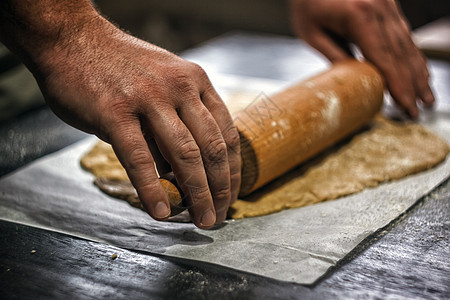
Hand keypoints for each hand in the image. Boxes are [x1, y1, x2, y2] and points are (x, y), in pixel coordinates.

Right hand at [0, 3, 240, 228]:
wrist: (73, 40)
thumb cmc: (120, 68)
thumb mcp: (165, 81)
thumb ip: (180, 118)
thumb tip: (185, 167)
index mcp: (196, 82)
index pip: (226, 134)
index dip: (232, 170)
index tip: (230, 194)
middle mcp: (180, 88)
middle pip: (212, 148)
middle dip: (220, 189)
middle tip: (219, 215)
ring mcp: (148, 99)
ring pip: (184, 156)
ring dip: (197, 194)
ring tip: (201, 219)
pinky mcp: (115, 113)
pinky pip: (140, 159)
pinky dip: (152, 190)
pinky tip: (160, 212)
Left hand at [289, 0, 434, 117]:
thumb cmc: (307, 1)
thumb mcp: (311, 33)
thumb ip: (334, 56)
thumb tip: (355, 81)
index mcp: (359, 16)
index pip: (384, 58)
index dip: (398, 85)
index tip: (406, 105)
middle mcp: (380, 8)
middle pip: (401, 53)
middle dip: (411, 84)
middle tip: (419, 109)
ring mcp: (388, 4)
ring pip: (407, 43)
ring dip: (417, 72)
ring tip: (425, 95)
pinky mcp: (389, 4)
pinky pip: (404, 33)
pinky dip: (412, 54)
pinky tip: (417, 70)